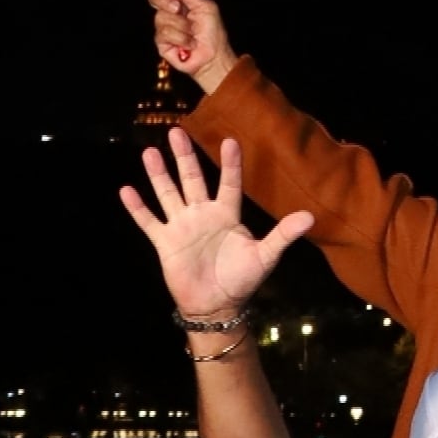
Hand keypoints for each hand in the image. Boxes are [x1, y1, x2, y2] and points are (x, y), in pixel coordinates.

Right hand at [116, 125, 312, 317]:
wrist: (216, 306)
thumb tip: (310, 217)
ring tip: (150, 152)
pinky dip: (138, 208)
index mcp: (227, 214)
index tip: (230, 140)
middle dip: (185, 157)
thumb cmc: (242, 279)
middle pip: (192, 179)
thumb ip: (283, 234)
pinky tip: (126, 190)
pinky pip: (149, 221)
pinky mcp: (165, 242)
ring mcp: (182, 226)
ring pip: (168, 194)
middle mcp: (202, 214)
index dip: (230, 164)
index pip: (229, 183)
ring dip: (159, 174)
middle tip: (177, 131)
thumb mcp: (265, 255)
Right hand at [142, 0, 237, 94]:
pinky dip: (180, 38)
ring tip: (193, 35)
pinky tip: (189, 44)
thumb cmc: (213, 33)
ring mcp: (163, 27)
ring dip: (181, 26)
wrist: (214, 56)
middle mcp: (169, 13)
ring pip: (161, 17)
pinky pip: (164, 33)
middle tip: (178, 8)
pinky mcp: (161, 43)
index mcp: (180, 2)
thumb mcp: (204, 8)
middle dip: (165, 1)